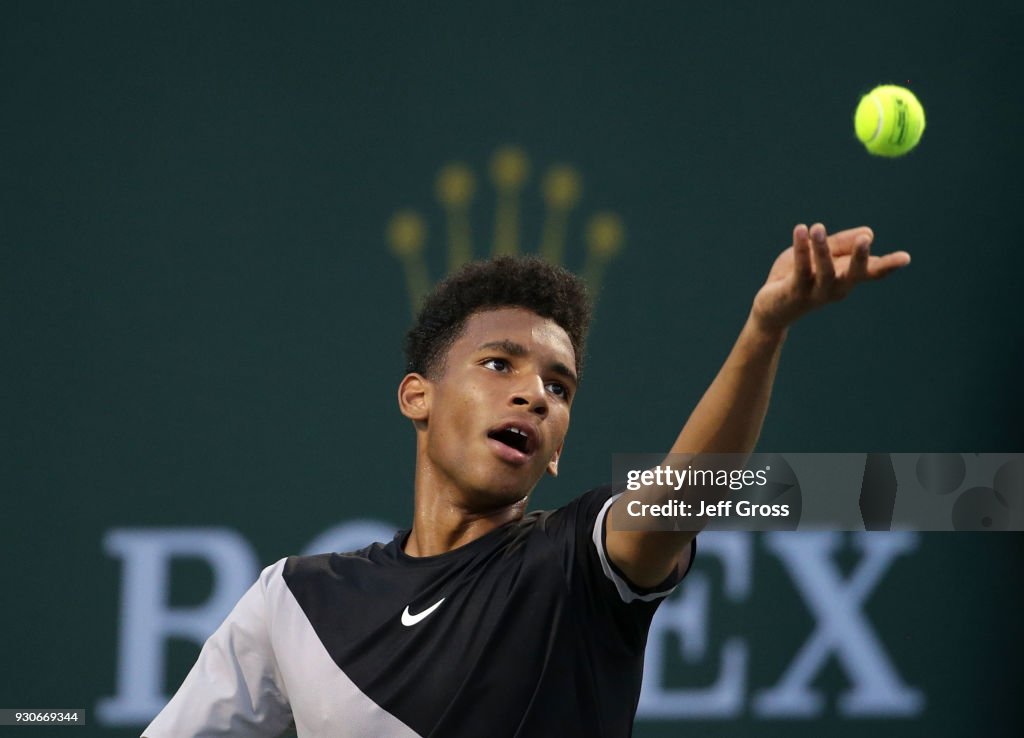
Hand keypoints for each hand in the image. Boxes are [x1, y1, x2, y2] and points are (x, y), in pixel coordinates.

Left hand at [750, 223, 910, 333]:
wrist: (771, 308)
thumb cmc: (798, 278)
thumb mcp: (820, 256)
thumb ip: (840, 244)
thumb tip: (868, 233)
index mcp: (846, 278)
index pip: (871, 272)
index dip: (888, 265)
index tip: (906, 258)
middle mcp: (836, 288)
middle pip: (853, 275)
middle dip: (859, 258)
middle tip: (865, 240)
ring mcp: (816, 292)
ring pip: (824, 272)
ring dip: (822, 250)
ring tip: (818, 227)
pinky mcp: (794, 292)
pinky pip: (800, 270)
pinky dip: (801, 250)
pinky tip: (800, 231)